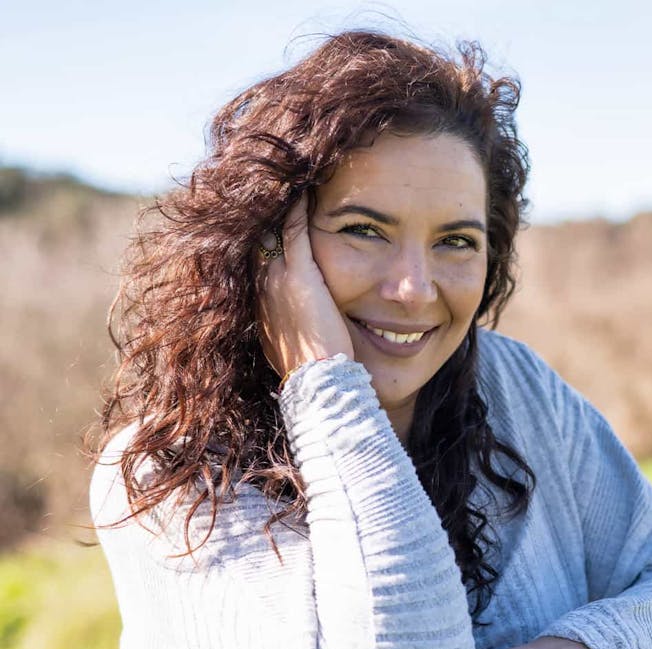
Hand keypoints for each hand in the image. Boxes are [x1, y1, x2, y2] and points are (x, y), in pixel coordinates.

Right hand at [257, 196, 353, 377]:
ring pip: (270, 230)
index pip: (251, 260)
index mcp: (256, 305)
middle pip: (253, 240)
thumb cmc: (310, 370)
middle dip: (258, 216)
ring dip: (275, 206)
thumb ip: (284, 328)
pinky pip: (295, 230)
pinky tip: (304, 186)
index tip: (258, 221)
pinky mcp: (300, 276)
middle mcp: (259, 288)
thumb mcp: (287, 346)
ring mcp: (276, 280)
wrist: (317, 384)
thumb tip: (291, 325)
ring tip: (284, 179)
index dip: (253, 239)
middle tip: (262, 189)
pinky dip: (298, 207)